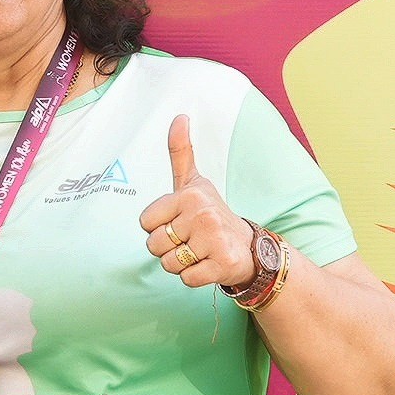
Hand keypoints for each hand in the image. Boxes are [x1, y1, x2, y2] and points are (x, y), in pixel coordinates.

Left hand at [137, 115, 257, 290]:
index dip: (159, 227)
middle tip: (191, 240)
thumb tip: (179, 116)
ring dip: (181, 264)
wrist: (249, 247)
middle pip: (153, 245)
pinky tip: (209, 264)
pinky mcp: (222, 264)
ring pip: (168, 264)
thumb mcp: (194, 182)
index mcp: (189, 195)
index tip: (180, 222)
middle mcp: (202, 214)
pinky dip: (194, 277)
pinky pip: (187, 279)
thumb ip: (181, 151)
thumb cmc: (212, 213)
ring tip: (199, 252)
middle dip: (168, 248)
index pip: (145, 223)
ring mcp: (213, 240)